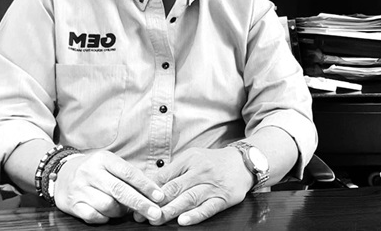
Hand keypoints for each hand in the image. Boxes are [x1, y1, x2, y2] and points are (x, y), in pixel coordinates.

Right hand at [53, 150, 164, 223]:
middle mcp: (91, 172)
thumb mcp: (109, 164)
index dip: (146, 186)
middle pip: (120, 190)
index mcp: (103, 159)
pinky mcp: (73, 204)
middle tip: (155, 213)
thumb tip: (152, 192)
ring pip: (108, 205)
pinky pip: (94, 216)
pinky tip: (106, 214)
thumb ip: (128, 176)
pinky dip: (104, 217)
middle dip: (140, 203)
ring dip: (120, 211)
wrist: (60, 174)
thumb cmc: (93, 170)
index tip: (159, 196)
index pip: (128, 172)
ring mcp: (80, 188)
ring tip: (122, 210)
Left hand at [135, 147, 254, 225]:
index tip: (137, 202)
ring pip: (189, 198)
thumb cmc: (212, 162)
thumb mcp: (192, 158)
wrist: (243, 162)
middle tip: (143, 214)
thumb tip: (150, 185)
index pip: (165, 176)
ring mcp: (212, 185)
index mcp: (189, 159)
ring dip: (171, 210)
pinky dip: (195, 215)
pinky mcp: (224, 198)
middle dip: (157, 203)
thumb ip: (173, 171)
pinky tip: (183, 220)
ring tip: (157, 219)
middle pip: (175, 188)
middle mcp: (200, 171)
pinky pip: (208, 208)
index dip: (149, 191)